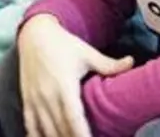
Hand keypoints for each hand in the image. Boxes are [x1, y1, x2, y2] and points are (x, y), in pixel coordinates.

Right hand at [16, 15, 131, 136]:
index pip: (73, 119)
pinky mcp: (27, 99)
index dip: (82, 136)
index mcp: (64, 85)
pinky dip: (37, 136)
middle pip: (60, 129)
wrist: (34, 34)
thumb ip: (109, 64)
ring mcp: (35, 99)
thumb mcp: (87, 53)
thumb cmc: (63, 44)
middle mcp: (47, 95)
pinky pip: (30, 125)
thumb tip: (132, 62)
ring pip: (46, 130)